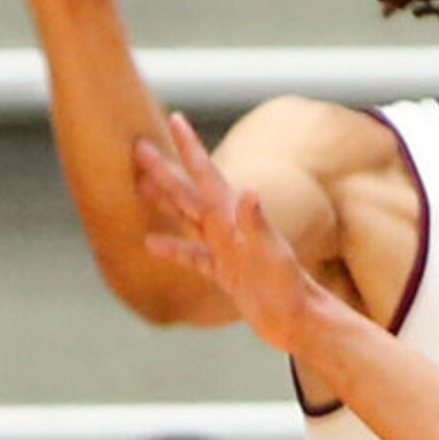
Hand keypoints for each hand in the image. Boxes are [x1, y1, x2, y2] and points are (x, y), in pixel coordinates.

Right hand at [137, 113, 323, 352]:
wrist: (300, 321)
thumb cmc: (290, 290)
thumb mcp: (273, 256)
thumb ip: (258, 224)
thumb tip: (249, 191)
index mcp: (234, 219)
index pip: (207, 176)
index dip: (191, 148)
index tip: (177, 118)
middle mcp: (229, 230)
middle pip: (189, 192)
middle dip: (164, 169)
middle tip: (138, 145)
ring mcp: (226, 250)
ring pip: (187, 218)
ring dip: (164, 200)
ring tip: (139, 183)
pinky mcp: (226, 274)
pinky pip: (192, 256)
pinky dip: (172, 249)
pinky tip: (150, 243)